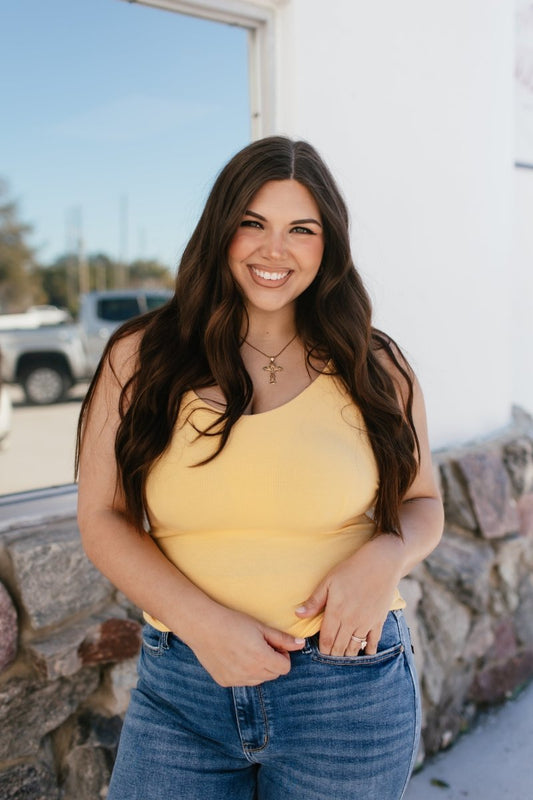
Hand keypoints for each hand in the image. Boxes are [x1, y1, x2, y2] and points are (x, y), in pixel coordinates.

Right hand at [185, 605, 304, 686]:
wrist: (203, 626)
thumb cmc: (233, 622)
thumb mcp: (260, 627)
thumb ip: (282, 639)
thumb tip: (301, 644)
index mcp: (261, 658)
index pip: (285, 668)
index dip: (282, 655)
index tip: (273, 644)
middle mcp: (250, 673)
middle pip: (273, 675)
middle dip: (272, 662)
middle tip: (259, 645)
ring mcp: (236, 680)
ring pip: (258, 680)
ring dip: (258, 668)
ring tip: (246, 650)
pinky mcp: (225, 682)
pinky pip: (242, 681)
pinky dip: (243, 672)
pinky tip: (233, 656)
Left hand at [295, 536, 402, 655]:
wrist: (381, 564)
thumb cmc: (352, 570)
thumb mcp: (329, 581)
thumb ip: (314, 601)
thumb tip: (298, 614)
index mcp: (336, 612)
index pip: (327, 639)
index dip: (323, 649)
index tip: (320, 652)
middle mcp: (351, 622)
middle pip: (339, 646)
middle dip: (333, 654)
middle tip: (330, 657)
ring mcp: (366, 623)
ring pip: (355, 647)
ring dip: (348, 654)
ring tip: (343, 656)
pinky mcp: (379, 621)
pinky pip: (373, 642)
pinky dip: (368, 651)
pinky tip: (365, 654)